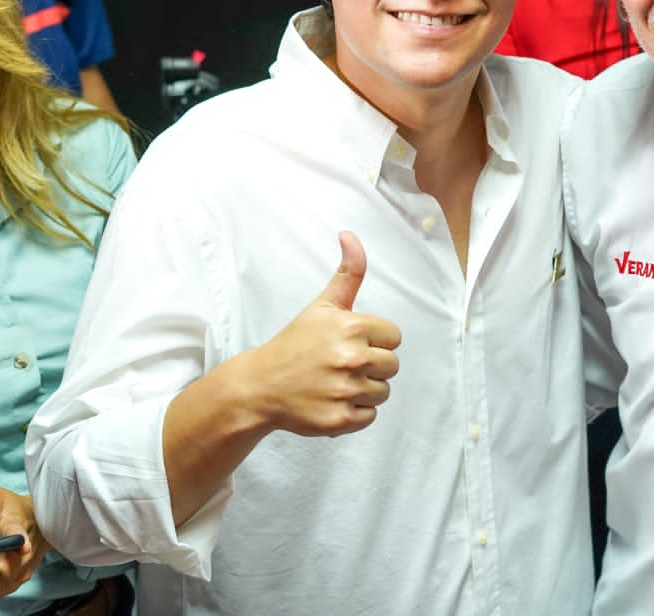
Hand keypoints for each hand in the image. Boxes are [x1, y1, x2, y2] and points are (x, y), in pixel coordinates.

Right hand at [238, 231, 401, 437]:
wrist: (260, 386)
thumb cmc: (294, 343)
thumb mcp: (322, 305)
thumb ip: (348, 272)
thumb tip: (349, 234)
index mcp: (351, 328)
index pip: (394, 337)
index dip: (375, 340)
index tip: (352, 342)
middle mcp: (351, 359)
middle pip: (392, 366)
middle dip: (372, 365)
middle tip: (342, 364)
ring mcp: (345, 391)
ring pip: (383, 392)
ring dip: (364, 390)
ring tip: (336, 382)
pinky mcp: (340, 420)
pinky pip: (370, 416)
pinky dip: (355, 413)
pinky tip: (333, 400)